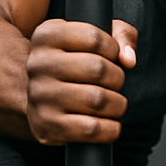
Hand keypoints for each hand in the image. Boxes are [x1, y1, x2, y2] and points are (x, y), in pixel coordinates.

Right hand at [26, 19, 137, 143]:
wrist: (43, 98)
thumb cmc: (76, 64)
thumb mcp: (96, 39)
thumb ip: (121, 35)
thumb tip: (128, 60)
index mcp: (46, 36)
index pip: (93, 37)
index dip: (113, 49)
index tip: (112, 58)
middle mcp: (38, 64)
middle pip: (97, 69)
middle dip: (117, 78)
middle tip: (114, 84)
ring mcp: (40, 96)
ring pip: (97, 100)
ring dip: (117, 104)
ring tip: (113, 103)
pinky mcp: (46, 126)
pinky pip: (91, 129)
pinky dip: (110, 129)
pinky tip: (109, 123)